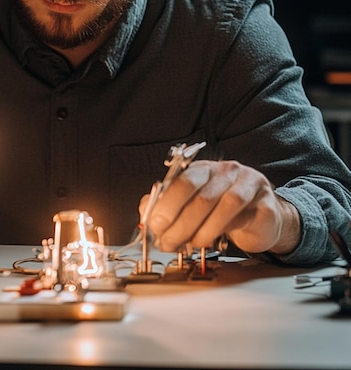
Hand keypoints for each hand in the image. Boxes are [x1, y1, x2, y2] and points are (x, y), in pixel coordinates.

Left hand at [138, 159, 300, 254]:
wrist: (261, 218)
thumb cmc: (221, 210)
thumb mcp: (191, 204)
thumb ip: (166, 205)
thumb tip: (146, 213)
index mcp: (204, 169)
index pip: (182, 181)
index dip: (167, 204)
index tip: (155, 225)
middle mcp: (226, 171)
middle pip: (201, 195)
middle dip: (180, 222)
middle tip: (168, 242)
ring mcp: (249, 185)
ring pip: (223, 206)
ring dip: (202, 230)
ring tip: (190, 245)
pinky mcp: (266, 205)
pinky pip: (243, 218)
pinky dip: (223, 232)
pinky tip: (212, 243)